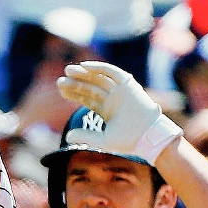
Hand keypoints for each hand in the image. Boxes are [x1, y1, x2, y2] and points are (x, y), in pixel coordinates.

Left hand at [57, 61, 181, 164]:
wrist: (147, 136)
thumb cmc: (128, 141)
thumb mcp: (102, 139)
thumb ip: (85, 137)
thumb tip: (67, 136)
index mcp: (107, 109)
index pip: (87, 98)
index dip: (73, 93)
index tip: (60, 89)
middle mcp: (112, 98)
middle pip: (90, 87)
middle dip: (75, 83)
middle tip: (60, 80)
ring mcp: (120, 90)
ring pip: (98, 78)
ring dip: (83, 74)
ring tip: (68, 70)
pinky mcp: (127, 84)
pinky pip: (111, 71)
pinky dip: (99, 67)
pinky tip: (84, 66)